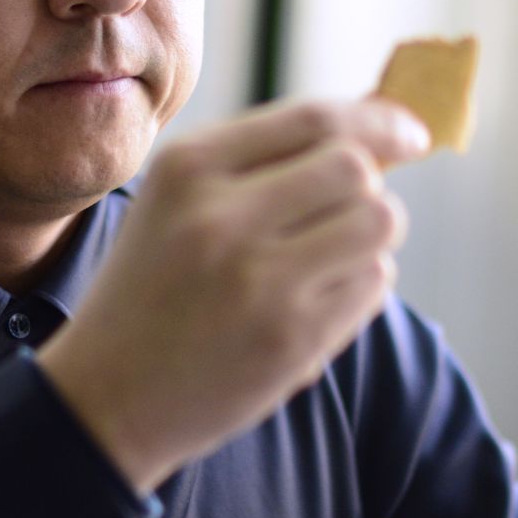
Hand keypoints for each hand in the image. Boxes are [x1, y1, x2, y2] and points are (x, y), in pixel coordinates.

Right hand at [39, 96, 428, 491]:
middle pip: (356, 168)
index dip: (378, 120)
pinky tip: (313, 303)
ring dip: (370, 237)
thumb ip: (264, 161)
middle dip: (369, 186)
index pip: (313, 119)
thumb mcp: (177, 204)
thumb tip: (384, 125)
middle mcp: (221, 216)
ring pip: (378, 222)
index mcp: (186, 168)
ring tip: (328, 259)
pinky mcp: (291, 339)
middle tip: (342, 215)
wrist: (106, 398)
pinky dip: (361, 287)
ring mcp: (259, 280)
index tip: (411, 135)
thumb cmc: (154, 288)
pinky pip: (374, 284)